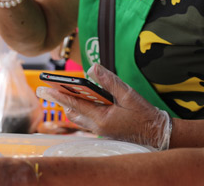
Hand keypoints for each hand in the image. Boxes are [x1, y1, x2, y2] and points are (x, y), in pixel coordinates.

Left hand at [36, 63, 171, 149]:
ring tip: (64, 92)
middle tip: (49, 89)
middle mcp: (97, 127)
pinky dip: (82, 110)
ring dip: (71, 106)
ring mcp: (101, 131)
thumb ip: (109, 81)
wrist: (159, 135)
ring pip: (79, 118)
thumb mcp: (129, 95)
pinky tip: (84, 100)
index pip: (74, 105)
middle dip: (61, 100)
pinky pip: (87, 121)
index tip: (45, 88)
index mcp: (101, 119)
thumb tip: (92, 67)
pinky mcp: (105, 132)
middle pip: (73, 112)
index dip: (58, 95)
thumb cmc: (145, 116)